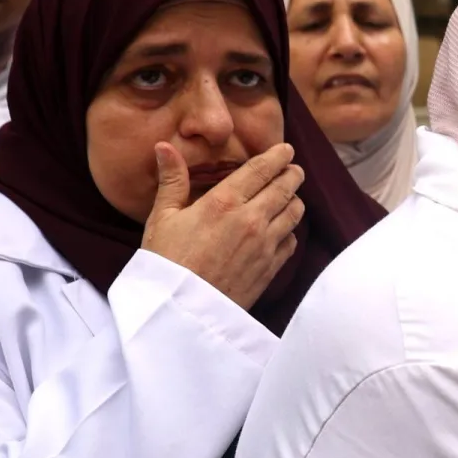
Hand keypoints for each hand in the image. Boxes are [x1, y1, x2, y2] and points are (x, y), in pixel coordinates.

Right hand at [141, 142, 304, 309]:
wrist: (180, 311)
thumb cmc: (165, 262)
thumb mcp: (162, 218)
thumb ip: (172, 180)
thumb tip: (164, 146)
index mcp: (224, 202)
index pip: (261, 169)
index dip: (277, 156)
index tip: (285, 149)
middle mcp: (251, 219)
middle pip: (285, 187)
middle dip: (292, 173)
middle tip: (294, 168)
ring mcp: (265, 245)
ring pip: (295, 212)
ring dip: (295, 199)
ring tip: (290, 195)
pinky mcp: (271, 268)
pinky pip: (292, 241)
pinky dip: (290, 231)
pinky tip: (282, 229)